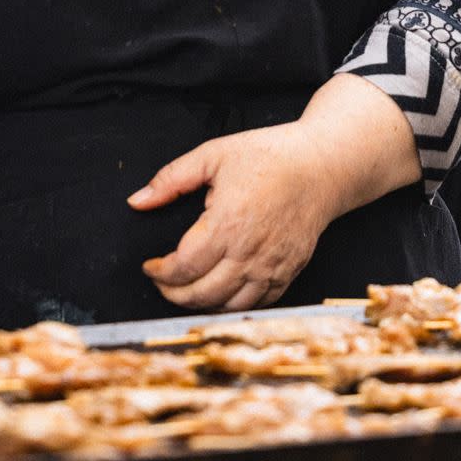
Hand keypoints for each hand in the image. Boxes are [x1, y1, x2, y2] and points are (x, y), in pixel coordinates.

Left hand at [132, 74, 421, 313]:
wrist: (323, 166)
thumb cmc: (270, 156)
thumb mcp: (213, 155)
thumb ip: (171, 179)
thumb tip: (137, 201)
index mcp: (227, 224)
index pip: (182, 268)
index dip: (159, 273)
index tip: (149, 266)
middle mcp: (250, 253)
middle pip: (201, 294)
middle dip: (172, 294)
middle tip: (162, 282)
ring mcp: (271, 267)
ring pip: (228, 306)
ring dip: (200, 305)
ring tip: (186, 290)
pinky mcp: (288, 272)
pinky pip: (257, 304)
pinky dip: (232, 306)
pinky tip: (220, 294)